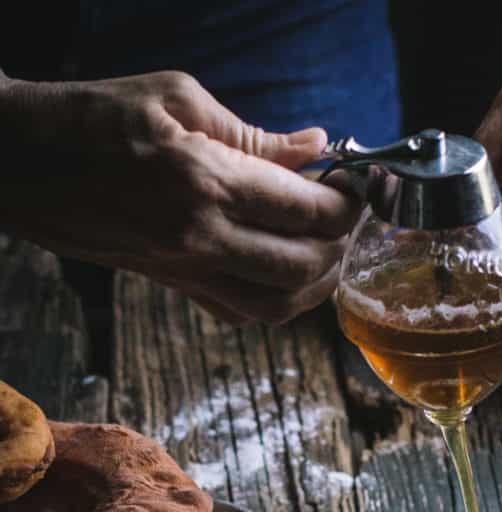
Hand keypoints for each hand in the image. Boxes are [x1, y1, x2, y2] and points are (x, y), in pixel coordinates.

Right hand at [0, 71, 361, 324]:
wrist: (21, 164)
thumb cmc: (91, 117)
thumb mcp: (177, 98)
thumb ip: (256, 134)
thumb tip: (315, 148)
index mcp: (206, 182)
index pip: (310, 211)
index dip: (349, 201)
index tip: (358, 184)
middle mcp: (201, 238)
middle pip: (305, 267)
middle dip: (342, 243)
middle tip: (348, 214)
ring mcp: (186, 271)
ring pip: (279, 305)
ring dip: (316, 282)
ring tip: (326, 247)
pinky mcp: (173, 286)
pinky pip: (242, 313)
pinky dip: (276, 300)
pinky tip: (281, 269)